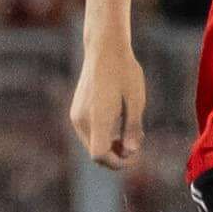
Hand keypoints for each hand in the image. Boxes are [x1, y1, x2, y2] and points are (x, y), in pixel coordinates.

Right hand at [69, 36, 147, 167]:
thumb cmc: (124, 72)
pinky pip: (88, 133)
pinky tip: (118, 124)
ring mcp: (76, 115)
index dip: (118, 162)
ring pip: (91, 144)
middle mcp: (82, 120)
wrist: (104, 49)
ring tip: (131, 133)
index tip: (135, 156)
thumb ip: (133, 128)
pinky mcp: (76, 111)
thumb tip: (131, 151)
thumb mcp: (136, 100)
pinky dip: (103, 136)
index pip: (100, 155)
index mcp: (97, 118)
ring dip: (110, 146)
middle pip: (95, 153)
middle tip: (136, 144)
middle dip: (116, 156)